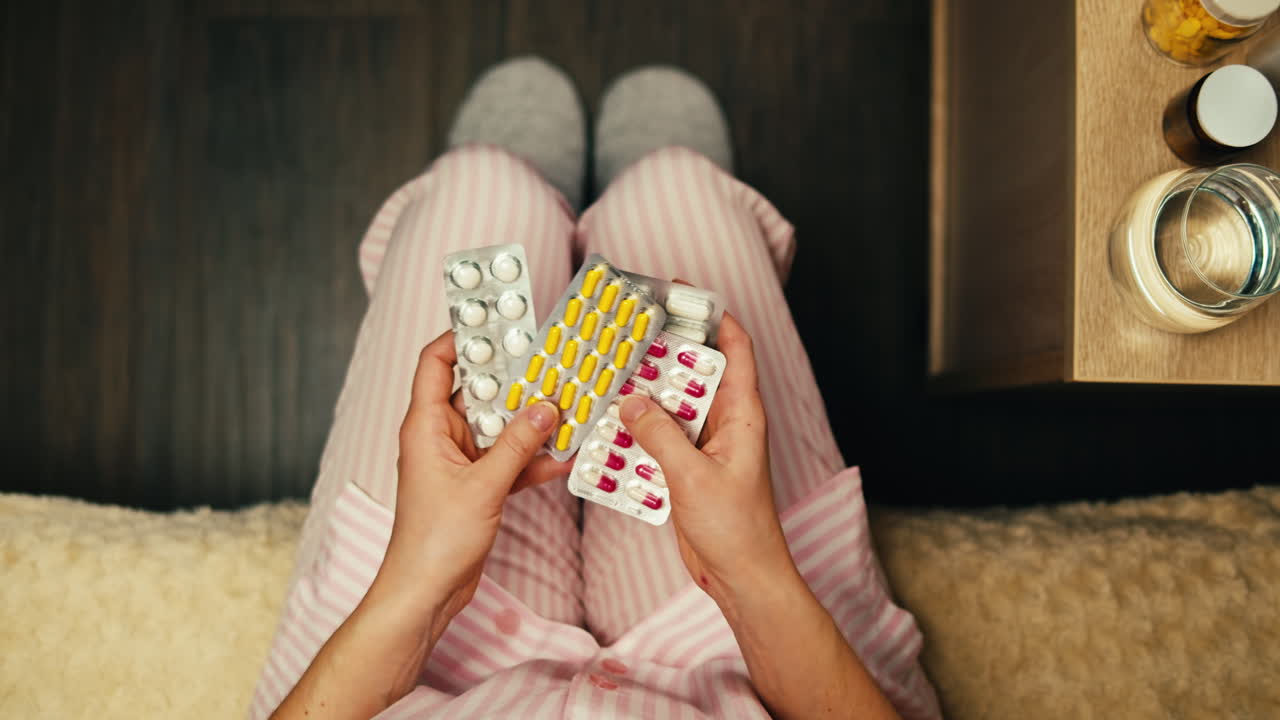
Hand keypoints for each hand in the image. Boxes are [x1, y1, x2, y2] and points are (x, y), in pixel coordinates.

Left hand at [374, 330, 571, 623]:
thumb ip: (518, 445)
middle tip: (550, 360)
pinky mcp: (476, 485)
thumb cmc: (434, 542)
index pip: (437, 362)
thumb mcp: (484, 486)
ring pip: (499, 426)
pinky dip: (532, 457)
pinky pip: (508, 459)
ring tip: (567, 403)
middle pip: (478, 390)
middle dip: (514, 378)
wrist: (426, 592)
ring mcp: (459, 461)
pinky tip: (562, 454)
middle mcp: (440, 437)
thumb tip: (546, 407)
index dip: (463, 336)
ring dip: (530, 420)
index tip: (499, 321)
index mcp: (425, 426)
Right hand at [618, 312, 793, 603]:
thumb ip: (660, 435)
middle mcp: (726, 424)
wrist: (741, 578)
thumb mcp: (693, 477)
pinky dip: (638, 433)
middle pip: (694, 373)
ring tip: (611, 379)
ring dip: (644, 396)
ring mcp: (707, 447)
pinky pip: (660, 439)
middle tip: (628, 335)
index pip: (735, 350)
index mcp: (742, 415)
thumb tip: (630, 400)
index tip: (683, 293)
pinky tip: (612, 432)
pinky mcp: (689, 469)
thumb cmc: (737, 530)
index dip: (714, 317)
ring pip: (672, 407)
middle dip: (664, 354)